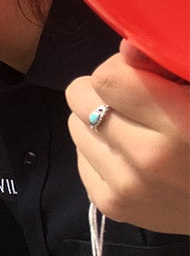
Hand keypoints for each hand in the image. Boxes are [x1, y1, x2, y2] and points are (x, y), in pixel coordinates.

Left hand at [66, 40, 189, 232]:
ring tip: (137, 127)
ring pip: (75, 126)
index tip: (142, 73)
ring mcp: (125, 186)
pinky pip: (80, 158)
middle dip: (104, 89)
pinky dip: (99, 150)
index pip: (107, 78)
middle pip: (81, 99)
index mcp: (181, 123)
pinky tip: (132, 154)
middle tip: (135, 97)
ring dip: (100, 119)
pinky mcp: (112, 206)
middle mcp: (146, 157)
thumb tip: (126, 49)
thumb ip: (176, 65)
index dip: (122, 67)